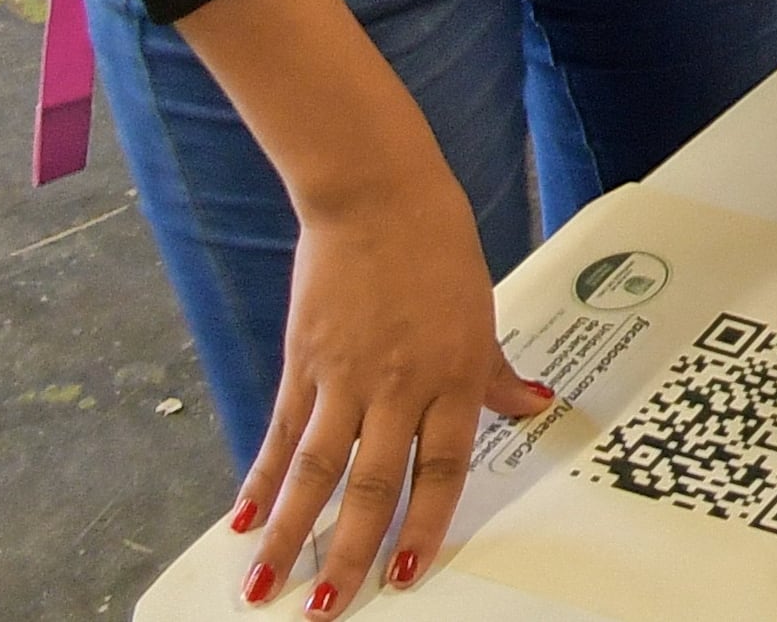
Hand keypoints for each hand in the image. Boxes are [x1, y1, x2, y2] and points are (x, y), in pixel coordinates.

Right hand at [233, 167, 554, 608]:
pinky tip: (242, 520)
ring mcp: (345, 376)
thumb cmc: (437, 249)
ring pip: (315, 470)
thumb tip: (535, 406)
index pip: (442, 469)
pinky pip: (280, 432)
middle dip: (349, 553)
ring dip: (291, 533)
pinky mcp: (303, 362)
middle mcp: (399, 384)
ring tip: (267, 585)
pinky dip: (259, 479)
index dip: (423, 526)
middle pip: (372, 484)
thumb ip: (495, 374)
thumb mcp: (480, 310)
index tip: (405, 578)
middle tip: (327, 610)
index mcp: (452, 374)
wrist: (376, 195)